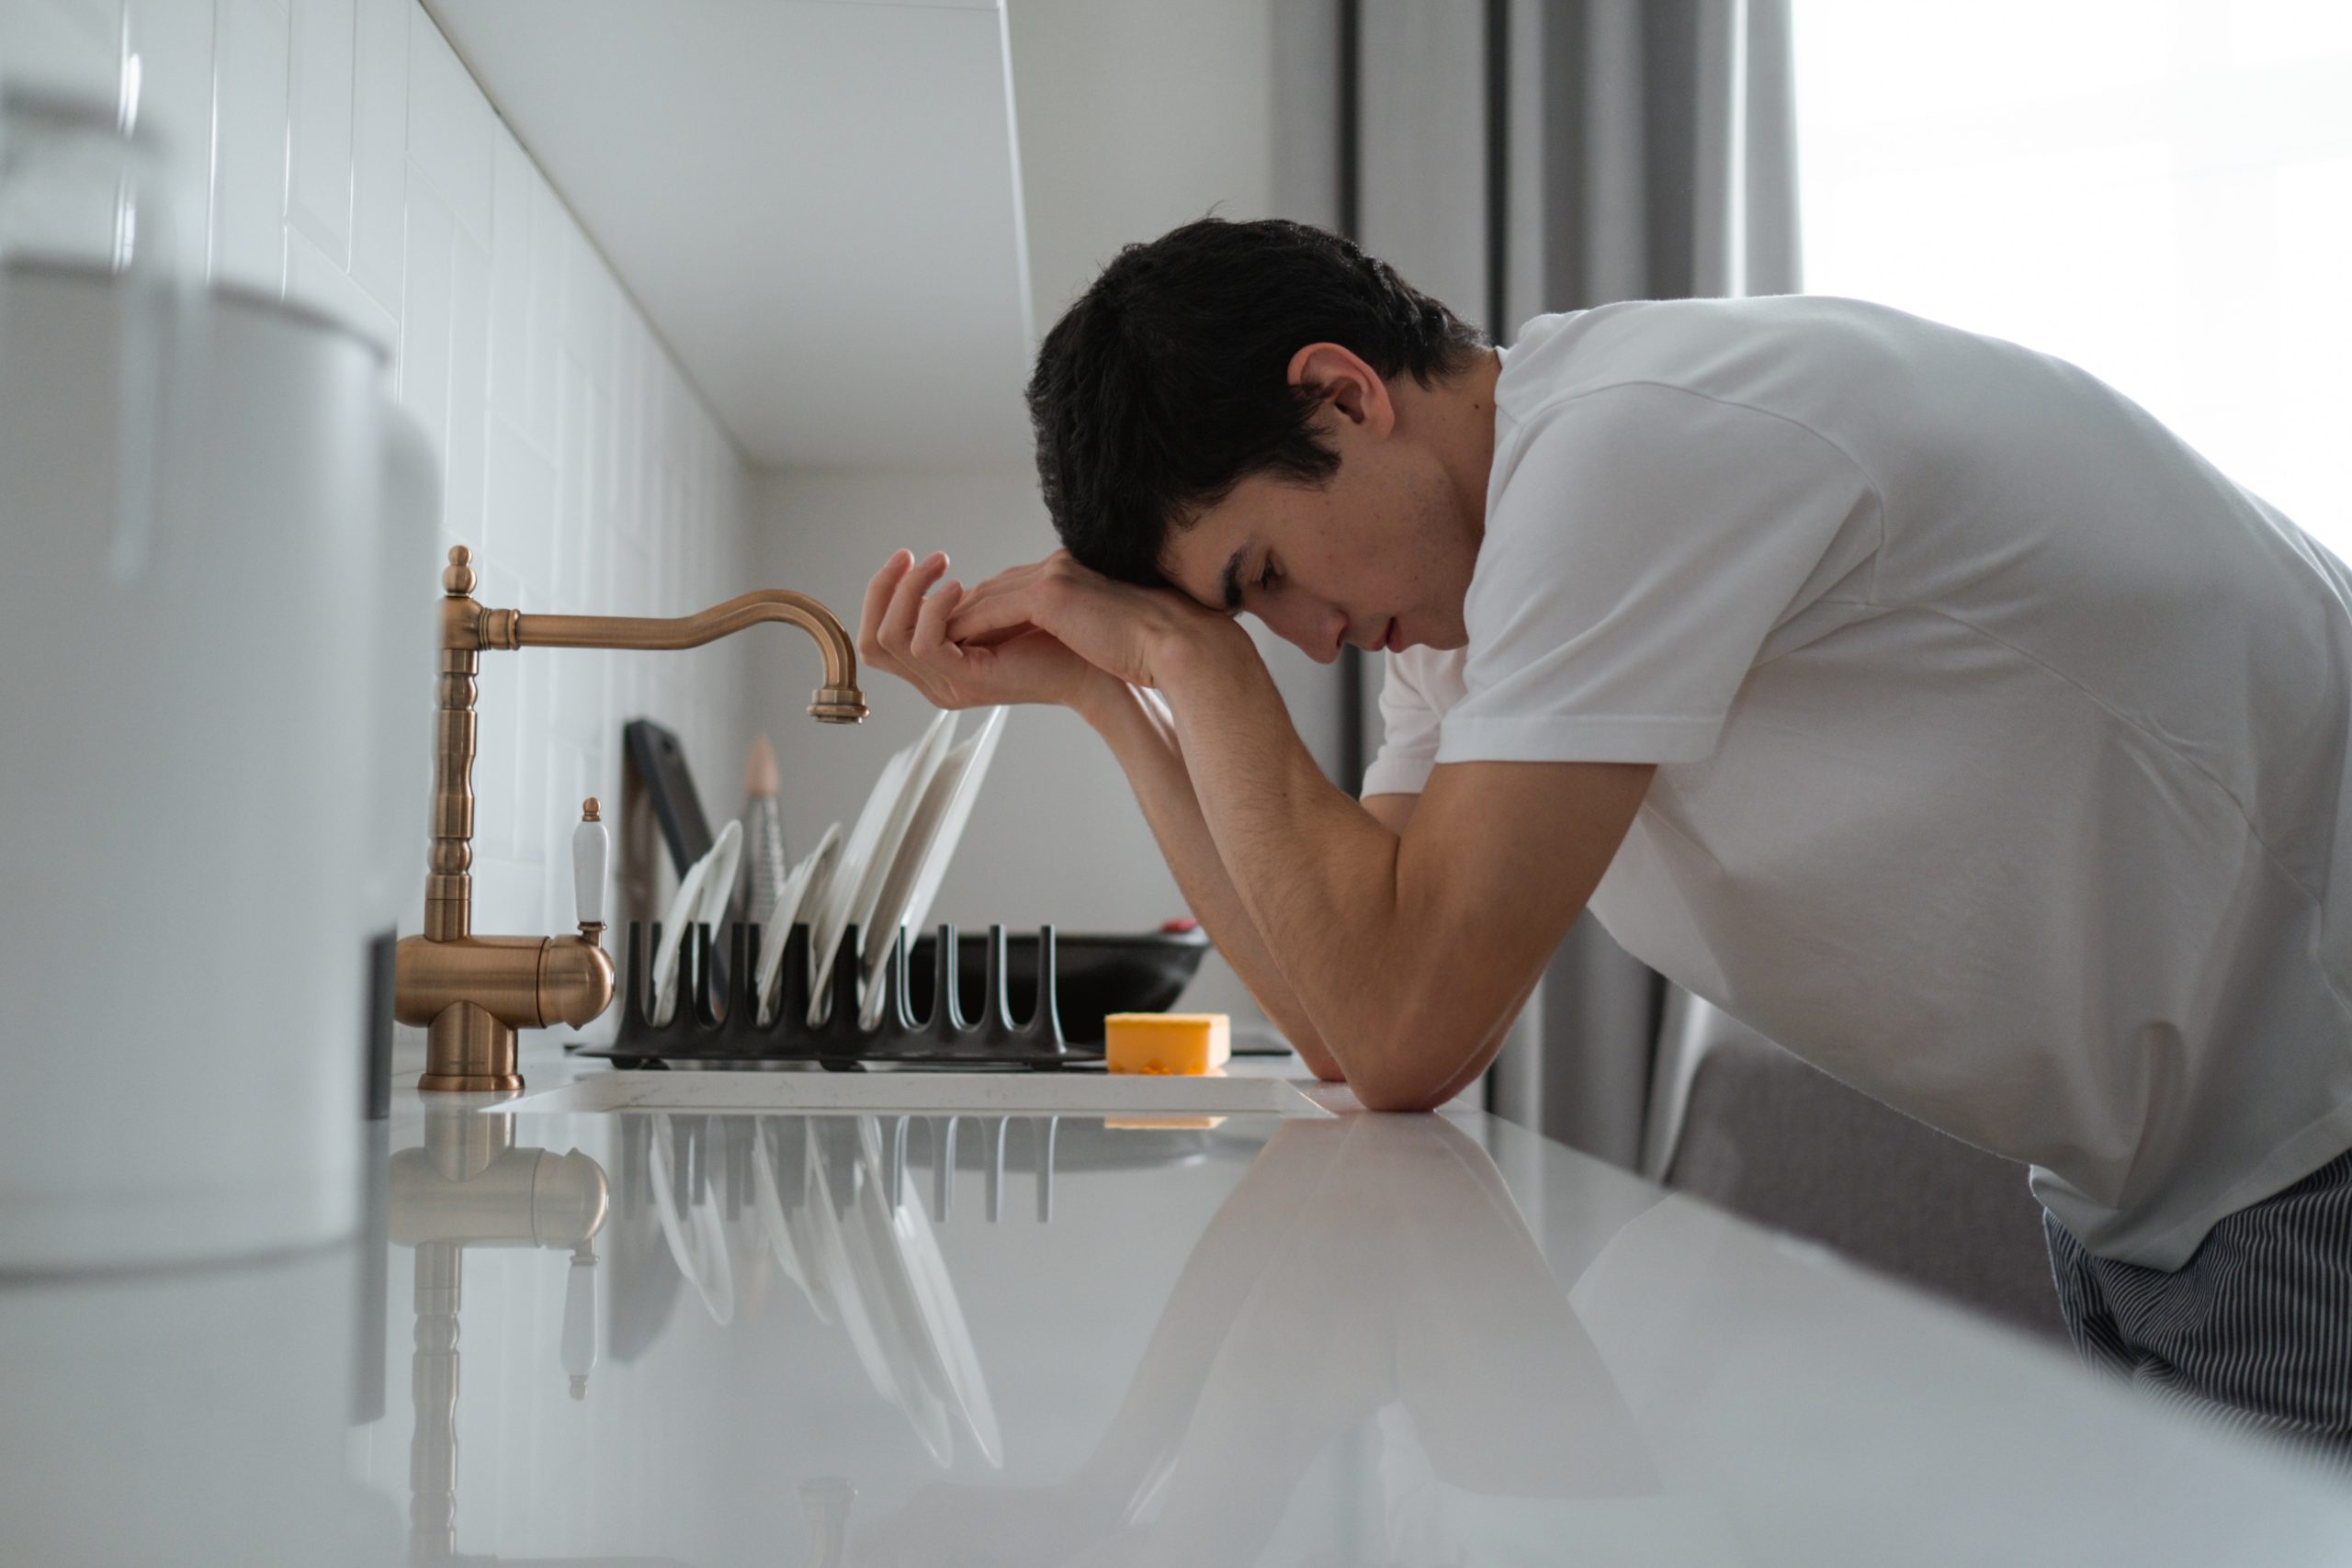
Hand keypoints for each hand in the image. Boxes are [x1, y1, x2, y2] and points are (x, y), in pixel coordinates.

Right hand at [858, 549, 1115, 711]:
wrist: (1096, 660)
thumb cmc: (1057, 635)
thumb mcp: (994, 612)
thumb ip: (962, 604)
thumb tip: (932, 580)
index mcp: (939, 669)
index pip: (879, 634)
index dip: (883, 593)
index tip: (909, 558)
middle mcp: (935, 683)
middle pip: (872, 640)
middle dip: (885, 590)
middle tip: (913, 558)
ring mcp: (948, 685)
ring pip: (891, 639)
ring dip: (910, 592)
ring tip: (939, 565)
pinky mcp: (965, 681)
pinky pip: (924, 645)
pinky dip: (933, 609)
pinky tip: (955, 586)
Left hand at [942, 550, 1242, 692]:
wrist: (1176, 644)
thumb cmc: (1148, 648)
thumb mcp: (1098, 634)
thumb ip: (1070, 626)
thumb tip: (1059, 641)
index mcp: (1070, 574)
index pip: (1011, 591)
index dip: (980, 614)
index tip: (959, 637)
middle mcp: (1057, 567)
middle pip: (990, 589)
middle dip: (958, 615)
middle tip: (933, 641)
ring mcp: (1052, 575)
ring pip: (983, 597)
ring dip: (954, 624)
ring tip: (933, 648)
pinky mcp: (1050, 593)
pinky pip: (991, 610)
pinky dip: (967, 629)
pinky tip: (951, 649)